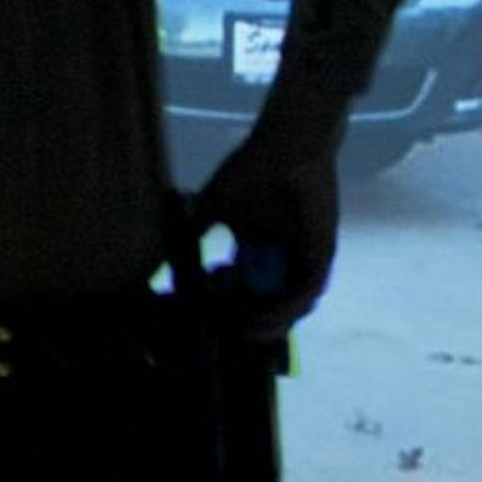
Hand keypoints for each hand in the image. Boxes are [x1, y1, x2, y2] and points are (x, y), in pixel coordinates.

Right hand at [194, 136, 339, 340]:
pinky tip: (266, 317)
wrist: (285, 148)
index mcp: (258, 248)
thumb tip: (161, 256)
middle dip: (249, 322)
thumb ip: (193, 233)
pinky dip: (289, 309)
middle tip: (228, 333)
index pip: (247, 288)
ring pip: (291, 304)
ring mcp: (304, 258)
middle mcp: (283, 258)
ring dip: (270, 323)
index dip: (229, 306)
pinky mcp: (321, 255)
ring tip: (246, 330)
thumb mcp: (213, 206)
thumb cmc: (250, 170)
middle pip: (270, 302)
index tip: (209, 316)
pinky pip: (309, 292)